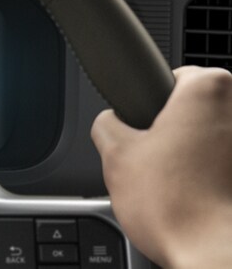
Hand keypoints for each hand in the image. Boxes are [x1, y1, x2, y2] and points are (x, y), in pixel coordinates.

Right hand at [91, 66, 231, 268]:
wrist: (215, 257)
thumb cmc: (176, 205)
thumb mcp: (115, 153)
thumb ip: (108, 123)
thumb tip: (111, 123)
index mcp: (209, 88)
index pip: (174, 77)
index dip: (152, 106)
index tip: (146, 129)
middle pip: (200, 109)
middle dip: (179, 131)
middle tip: (157, 160)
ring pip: (218, 140)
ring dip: (201, 156)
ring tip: (180, 186)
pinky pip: (227, 167)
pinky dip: (218, 179)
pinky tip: (201, 201)